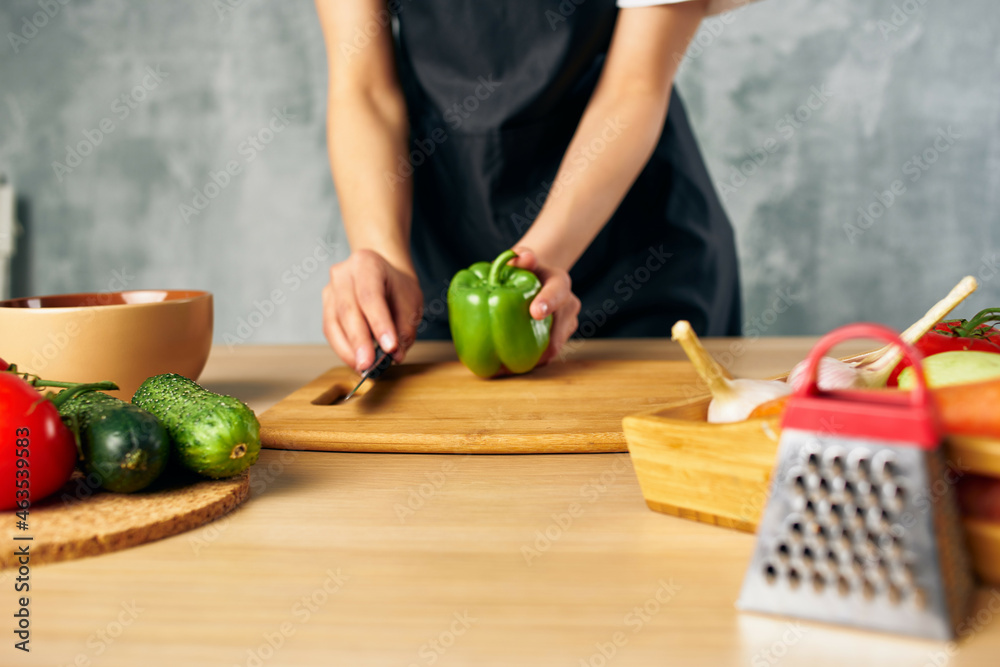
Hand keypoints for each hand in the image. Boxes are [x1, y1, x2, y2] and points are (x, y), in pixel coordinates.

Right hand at [322, 249, 423, 370]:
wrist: (384, 274)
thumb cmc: (397, 287)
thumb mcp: (411, 301)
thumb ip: (405, 328)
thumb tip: (395, 356)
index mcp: (367, 264)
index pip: (370, 296)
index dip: (380, 323)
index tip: (390, 347)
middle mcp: (343, 274)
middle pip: (348, 310)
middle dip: (359, 341)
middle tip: (370, 365)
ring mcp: (331, 289)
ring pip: (334, 323)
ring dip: (348, 350)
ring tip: (364, 367)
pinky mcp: (326, 306)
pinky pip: (330, 331)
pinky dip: (343, 349)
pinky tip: (356, 360)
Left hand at [509, 247, 580, 364]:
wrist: (536, 281)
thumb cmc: (524, 270)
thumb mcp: (521, 259)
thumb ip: (521, 256)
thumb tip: (522, 258)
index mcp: (560, 283)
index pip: (557, 292)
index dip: (548, 302)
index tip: (535, 312)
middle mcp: (569, 304)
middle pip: (560, 328)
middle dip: (544, 344)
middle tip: (516, 358)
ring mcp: (567, 324)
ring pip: (555, 346)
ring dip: (535, 358)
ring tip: (508, 367)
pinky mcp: (560, 339)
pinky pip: (548, 353)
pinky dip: (532, 361)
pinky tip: (511, 368)